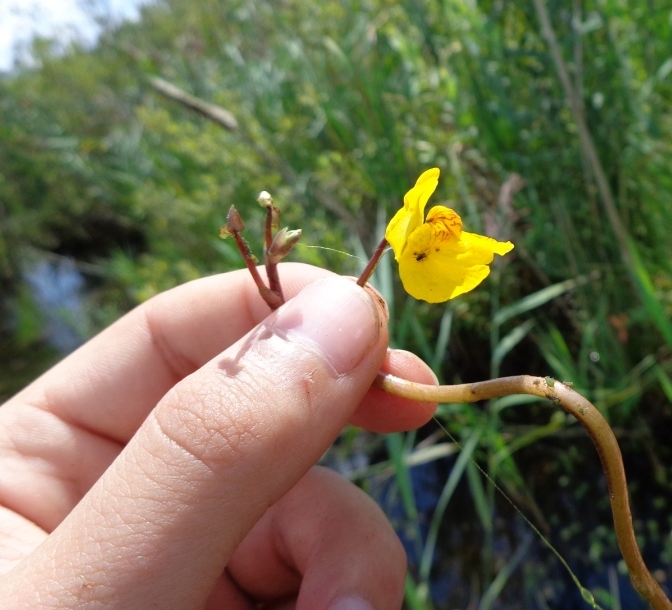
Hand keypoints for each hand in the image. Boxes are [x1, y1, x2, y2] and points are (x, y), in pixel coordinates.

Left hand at [0, 264, 436, 608]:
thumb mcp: (96, 586)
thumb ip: (210, 454)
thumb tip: (342, 314)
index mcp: (40, 456)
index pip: (178, 332)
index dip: (284, 306)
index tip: (377, 323)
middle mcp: (126, 497)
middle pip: (269, 421)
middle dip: (340, 442)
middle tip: (415, 409)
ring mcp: (194, 557)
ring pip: (315, 506)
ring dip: (351, 557)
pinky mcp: (248, 607)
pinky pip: (322, 571)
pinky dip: (347, 594)